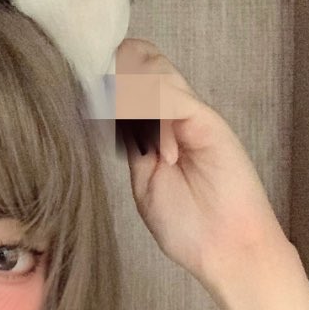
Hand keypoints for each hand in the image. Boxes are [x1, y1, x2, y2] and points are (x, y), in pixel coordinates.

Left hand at [115, 37, 288, 283]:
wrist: (225, 248)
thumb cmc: (187, 224)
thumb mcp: (144, 181)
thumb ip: (132, 146)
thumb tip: (110, 111)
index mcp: (155, 127)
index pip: (129, 81)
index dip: (106, 77)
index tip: (83, 93)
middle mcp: (173, 113)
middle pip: (143, 61)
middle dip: (114, 72)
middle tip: (102, 99)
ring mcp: (191, 114)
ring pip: (155, 71)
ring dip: (131, 91)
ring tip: (130, 126)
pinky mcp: (207, 121)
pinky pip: (174, 97)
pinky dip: (155, 112)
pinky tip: (161, 149)